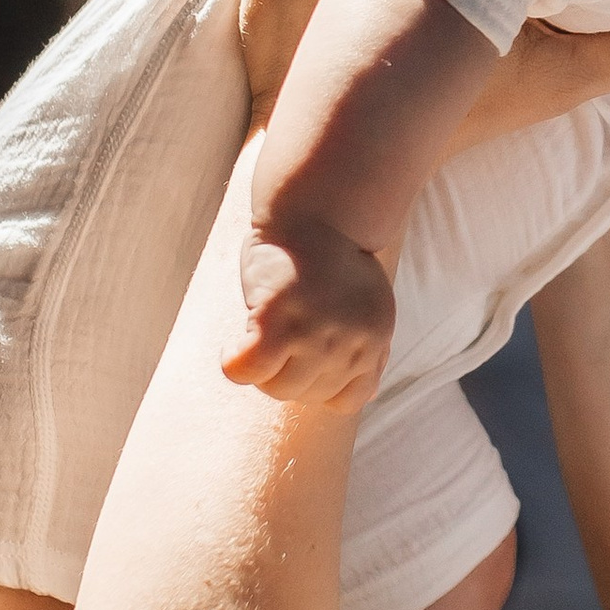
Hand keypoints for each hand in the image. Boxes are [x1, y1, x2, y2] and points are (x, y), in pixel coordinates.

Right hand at [223, 212, 396, 407]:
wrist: (318, 209)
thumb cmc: (335, 259)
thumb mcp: (366, 308)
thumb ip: (366, 350)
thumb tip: (366, 393)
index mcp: (374, 340)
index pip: (347, 400)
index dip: (321, 383)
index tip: (309, 351)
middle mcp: (350, 344)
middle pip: (304, 395)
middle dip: (287, 369)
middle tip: (281, 331)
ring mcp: (315, 335)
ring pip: (275, 388)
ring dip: (262, 365)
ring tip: (262, 329)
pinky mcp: (276, 322)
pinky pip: (246, 370)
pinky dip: (234, 361)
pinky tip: (236, 342)